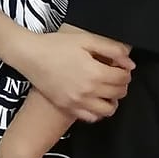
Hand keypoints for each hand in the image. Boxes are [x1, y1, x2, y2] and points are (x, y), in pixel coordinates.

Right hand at [16, 28, 132, 121]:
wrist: (29, 55)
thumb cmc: (56, 45)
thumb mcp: (86, 40)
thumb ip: (112, 49)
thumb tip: (129, 64)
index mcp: (95, 72)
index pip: (124, 78)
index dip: (124, 71)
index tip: (117, 66)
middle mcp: (88, 90)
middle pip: (119, 93)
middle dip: (120, 84)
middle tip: (111, 75)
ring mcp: (77, 101)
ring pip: (108, 109)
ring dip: (112, 100)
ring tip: (105, 90)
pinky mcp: (67, 106)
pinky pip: (91, 117)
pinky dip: (97, 111)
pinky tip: (93, 100)